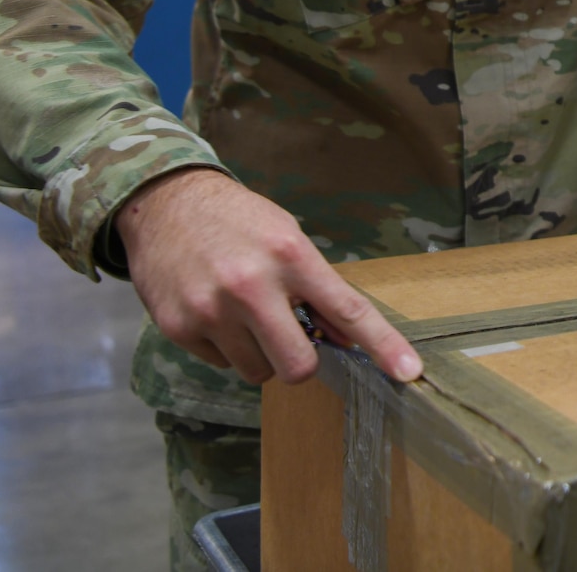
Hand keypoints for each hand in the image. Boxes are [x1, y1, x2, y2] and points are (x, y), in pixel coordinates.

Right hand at [116, 167, 421, 386]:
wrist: (166, 204)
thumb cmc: (238, 221)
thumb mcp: (287, 237)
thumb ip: (318, 288)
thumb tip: (348, 338)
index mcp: (291, 255)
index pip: (347, 310)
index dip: (383, 345)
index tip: (410, 372)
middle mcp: (252, 285)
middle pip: (298, 365)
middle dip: (301, 361)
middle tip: (292, 337)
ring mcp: (212, 310)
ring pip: (258, 372)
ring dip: (261, 353)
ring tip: (246, 314)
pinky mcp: (180, 328)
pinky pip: (222, 364)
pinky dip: (227, 347)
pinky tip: (216, 311)